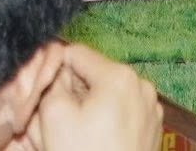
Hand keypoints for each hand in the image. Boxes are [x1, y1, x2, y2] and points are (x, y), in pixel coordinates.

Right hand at [25, 44, 160, 150]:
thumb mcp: (54, 114)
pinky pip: (123, 111)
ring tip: (76, 132)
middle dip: (73, 90)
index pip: (76, 53)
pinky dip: (106, 119)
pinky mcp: (152, 128)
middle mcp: (141, 85)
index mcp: (119, 76)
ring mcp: (151, 108)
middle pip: (94, 74)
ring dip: (89, 105)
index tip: (43, 92)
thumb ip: (52, 80)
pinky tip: (95, 140)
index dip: (54, 69)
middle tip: (57, 118)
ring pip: (108, 93)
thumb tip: (56, 68)